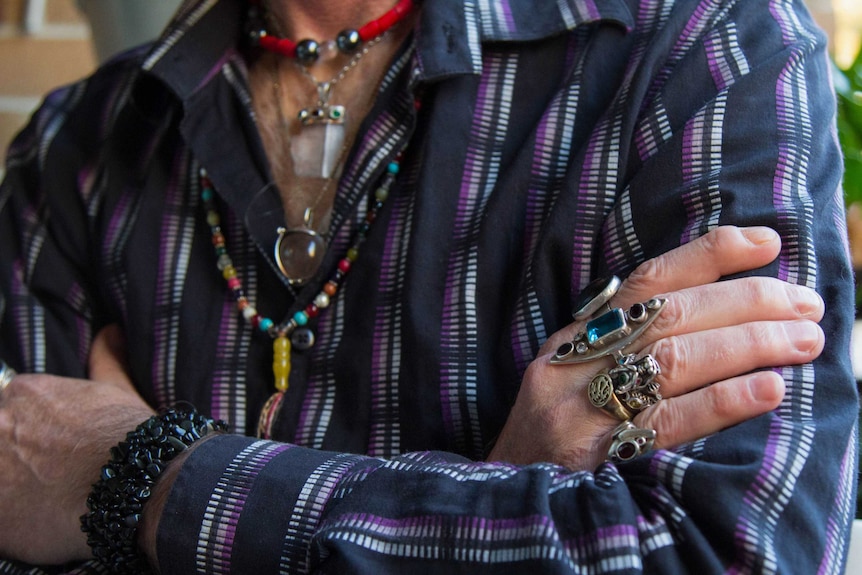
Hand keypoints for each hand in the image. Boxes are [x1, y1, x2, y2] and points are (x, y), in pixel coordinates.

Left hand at [0, 325, 153, 564]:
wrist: (136, 485)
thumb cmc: (127, 436)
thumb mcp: (118, 390)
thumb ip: (106, 360)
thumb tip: (110, 332)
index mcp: (21, 394)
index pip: (7, 410)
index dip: (27, 432)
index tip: (46, 448)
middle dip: (15, 455)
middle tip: (44, 473)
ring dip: (11, 481)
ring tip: (42, 496)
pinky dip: (13, 518)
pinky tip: (38, 518)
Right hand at [488, 226, 823, 469]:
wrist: (507, 498)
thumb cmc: (550, 437)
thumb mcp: (570, 377)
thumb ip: (620, 345)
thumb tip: (709, 312)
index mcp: (574, 338)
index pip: (646, 281)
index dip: (709, 255)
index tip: (766, 243)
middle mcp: (575, 363)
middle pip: (670, 315)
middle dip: (747, 302)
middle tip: (807, 307)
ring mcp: (582, 408)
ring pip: (673, 359)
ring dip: (748, 344)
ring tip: (804, 342)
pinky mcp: (597, 455)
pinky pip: (667, 422)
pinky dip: (723, 401)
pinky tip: (768, 390)